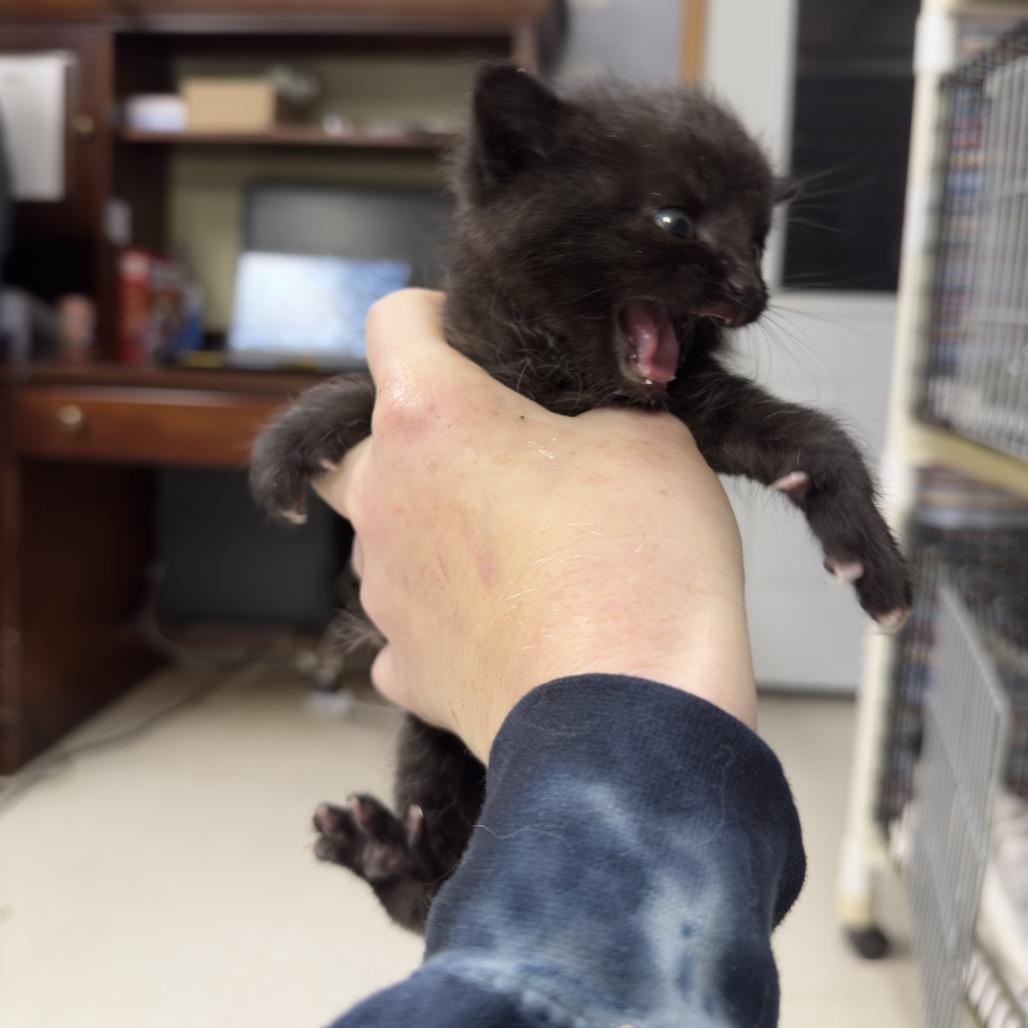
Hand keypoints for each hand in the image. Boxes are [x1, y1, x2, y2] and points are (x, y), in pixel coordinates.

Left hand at [315, 289, 754, 761]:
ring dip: (433, 520)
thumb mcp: (650, 440)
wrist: (634, 721)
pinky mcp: (406, 663)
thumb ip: (598, 406)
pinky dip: (443, 606)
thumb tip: (586, 419)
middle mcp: (384, 498)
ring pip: (383, 526)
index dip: (436, 317)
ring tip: (515, 544)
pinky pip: (408, 613)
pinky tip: (501, 614)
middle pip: (364, 436)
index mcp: (430, 419)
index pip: (392, 321)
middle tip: (497, 451)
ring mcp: (385, 588)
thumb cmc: (640, 572)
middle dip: (417, 432)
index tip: (471, 340)